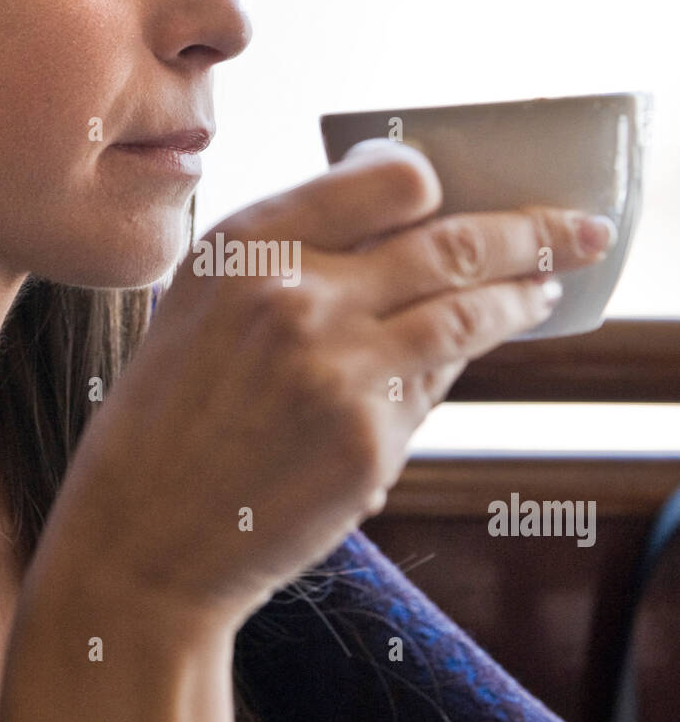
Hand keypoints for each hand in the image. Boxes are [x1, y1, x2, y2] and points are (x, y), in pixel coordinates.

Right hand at [30, 139, 611, 630]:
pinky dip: (453, 370)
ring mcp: (339, 369)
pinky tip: (461, 360)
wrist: (139, 542)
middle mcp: (297, 294)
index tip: (459, 193)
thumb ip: (288, 264)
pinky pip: (435, 388)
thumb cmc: (163, 424)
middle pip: (453, 241)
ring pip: (469, 312)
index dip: (436, 185)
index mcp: (246, 246)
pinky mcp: (369, 441)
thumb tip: (403, 240)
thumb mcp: (198, 312)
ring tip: (545, 290)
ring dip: (521, 298)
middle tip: (583, 231)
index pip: (387, 180)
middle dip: (534, 234)